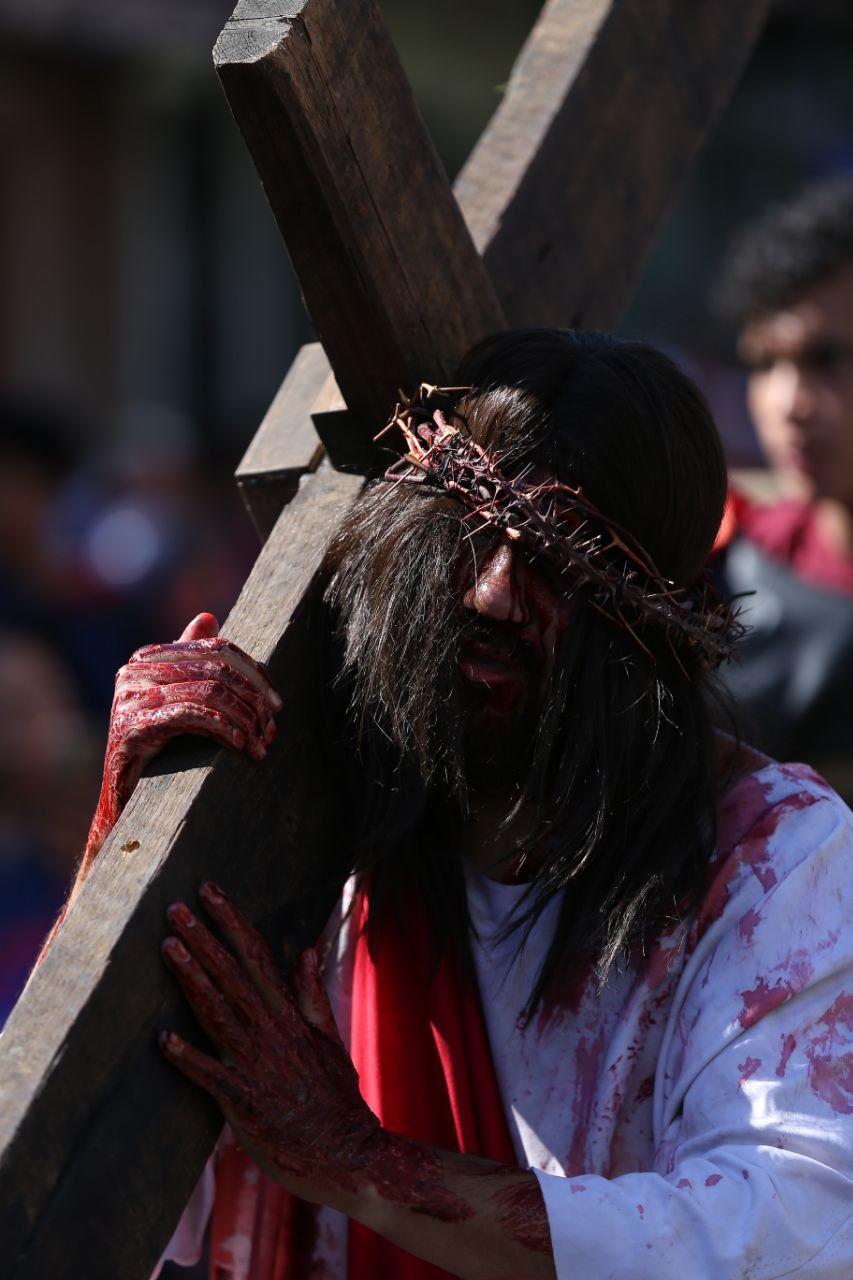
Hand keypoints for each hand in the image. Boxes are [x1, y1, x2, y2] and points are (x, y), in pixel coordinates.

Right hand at [78, 614, 280, 886]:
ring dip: (245, 719)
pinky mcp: (131, 725)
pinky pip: (191, 716)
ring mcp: (130, 697)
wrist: (123, 802)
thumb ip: (190, 660)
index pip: (216, 649)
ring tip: (262, 744)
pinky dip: (223, 729)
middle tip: (273, 729)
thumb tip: (207, 617)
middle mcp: (135, 670)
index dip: (253, 673)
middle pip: (216, 669)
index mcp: (149, 657)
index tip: (278, 704)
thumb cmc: (157, 752)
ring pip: (208, 692)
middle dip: (253, 699)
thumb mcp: (177, 701)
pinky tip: (241, 747)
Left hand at [159, 882, 381, 1209]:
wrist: (346, 1154)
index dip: (232, 921)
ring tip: (167, 948)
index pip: (258, 955)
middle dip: (204, 939)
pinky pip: (210, 1076)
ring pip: (219, 1012)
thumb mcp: (330, 1040)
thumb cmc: (336, 1099)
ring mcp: (256, 1065)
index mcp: (290, 1015)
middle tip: (174, 908)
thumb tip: (305, 950)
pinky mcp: (243, 1102)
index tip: (209, 891)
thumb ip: (312, 995)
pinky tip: (162, 1039)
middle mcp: (272, 1031)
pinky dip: (187, 1057)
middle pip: (232, 975)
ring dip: (192, 979)